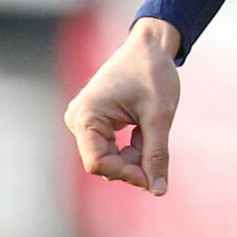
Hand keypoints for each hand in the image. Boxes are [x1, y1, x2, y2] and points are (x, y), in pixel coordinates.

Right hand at [64, 17, 181, 195]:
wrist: (150, 44)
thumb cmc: (153, 73)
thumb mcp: (159, 116)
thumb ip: (156, 154)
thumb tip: (158, 191)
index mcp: (86, 115)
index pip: (98, 164)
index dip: (127, 174)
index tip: (154, 176)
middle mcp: (78, 119)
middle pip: (103, 163)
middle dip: (133, 164)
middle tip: (158, 149)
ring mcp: (83, 121)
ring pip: (109, 158)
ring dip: (134, 155)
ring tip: (150, 130)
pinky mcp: (93, 122)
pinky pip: (111, 148)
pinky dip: (131, 146)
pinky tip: (143, 127)